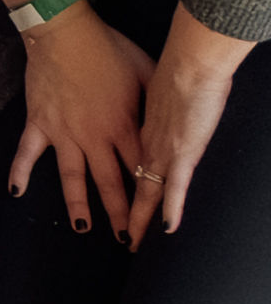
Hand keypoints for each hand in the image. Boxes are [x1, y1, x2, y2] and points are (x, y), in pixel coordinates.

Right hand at [10, 9, 155, 233]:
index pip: (141, 169)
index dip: (150, 194)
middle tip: (128, 239)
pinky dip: (20, 172)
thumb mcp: (146, 72)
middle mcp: (94, 136)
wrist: (65, 32)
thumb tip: (168, 120)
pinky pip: (28, 152)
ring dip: (79, 204)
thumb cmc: (109, 48)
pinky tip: (16, 192)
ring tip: (84, 228)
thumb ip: (155, 101)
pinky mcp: (40, 122)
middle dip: (121, 213)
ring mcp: (64, 132)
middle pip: (110, 183)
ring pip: (72, 177)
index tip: (157, 214)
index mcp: (124, 125)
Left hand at [136, 21, 250, 237]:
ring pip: (146, 190)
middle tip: (118, 234)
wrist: (188, 62)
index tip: (116, 199)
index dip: (122, 183)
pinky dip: (171, 207)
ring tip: (131, 241)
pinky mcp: (181, 151)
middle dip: (125, 211)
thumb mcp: (153, 89)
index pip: (128, 164)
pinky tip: (165, 228)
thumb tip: (157, 109)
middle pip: (130, 183)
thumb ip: (153, 106)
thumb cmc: (175, 68)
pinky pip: (173, 186)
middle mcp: (144, 144)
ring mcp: (161, 149)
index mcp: (138, 129)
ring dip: (140, 217)